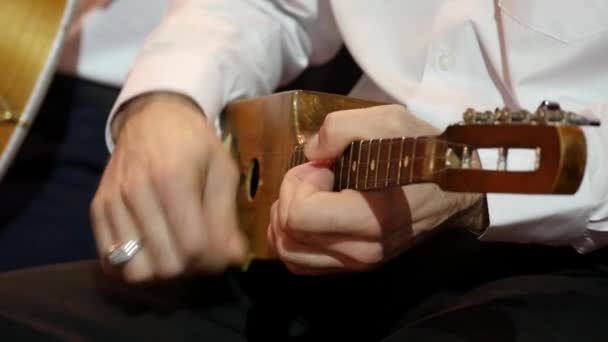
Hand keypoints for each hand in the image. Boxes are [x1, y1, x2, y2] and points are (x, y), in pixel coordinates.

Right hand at [90, 92, 247, 282]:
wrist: (151, 118)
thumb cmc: (193, 144)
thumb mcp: (222, 169)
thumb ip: (226, 216)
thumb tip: (234, 259)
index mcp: (174, 179)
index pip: (193, 246)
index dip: (213, 260)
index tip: (222, 253)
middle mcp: (136, 193)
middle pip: (166, 266)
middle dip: (191, 267)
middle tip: (200, 251)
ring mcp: (112, 203)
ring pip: (136, 272)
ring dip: (161, 272)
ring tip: (175, 251)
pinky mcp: (96, 211)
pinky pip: (111, 263)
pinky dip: (134, 266)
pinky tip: (152, 249)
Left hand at [267, 104, 485, 274]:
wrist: (453, 192)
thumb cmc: (421, 153)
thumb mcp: (389, 120)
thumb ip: (342, 127)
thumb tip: (310, 153)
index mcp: (372, 218)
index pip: (299, 216)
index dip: (298, 183)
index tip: (324, 166)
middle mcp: (362, 250)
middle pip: (288, 235)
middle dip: (290, 196)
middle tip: (315, 175)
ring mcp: (357, 264)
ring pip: (289, 253)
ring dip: (286, 219)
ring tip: (309, 194)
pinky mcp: (353, 267)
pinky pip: (301, 263)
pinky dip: (293, 237)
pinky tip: (308, 213)